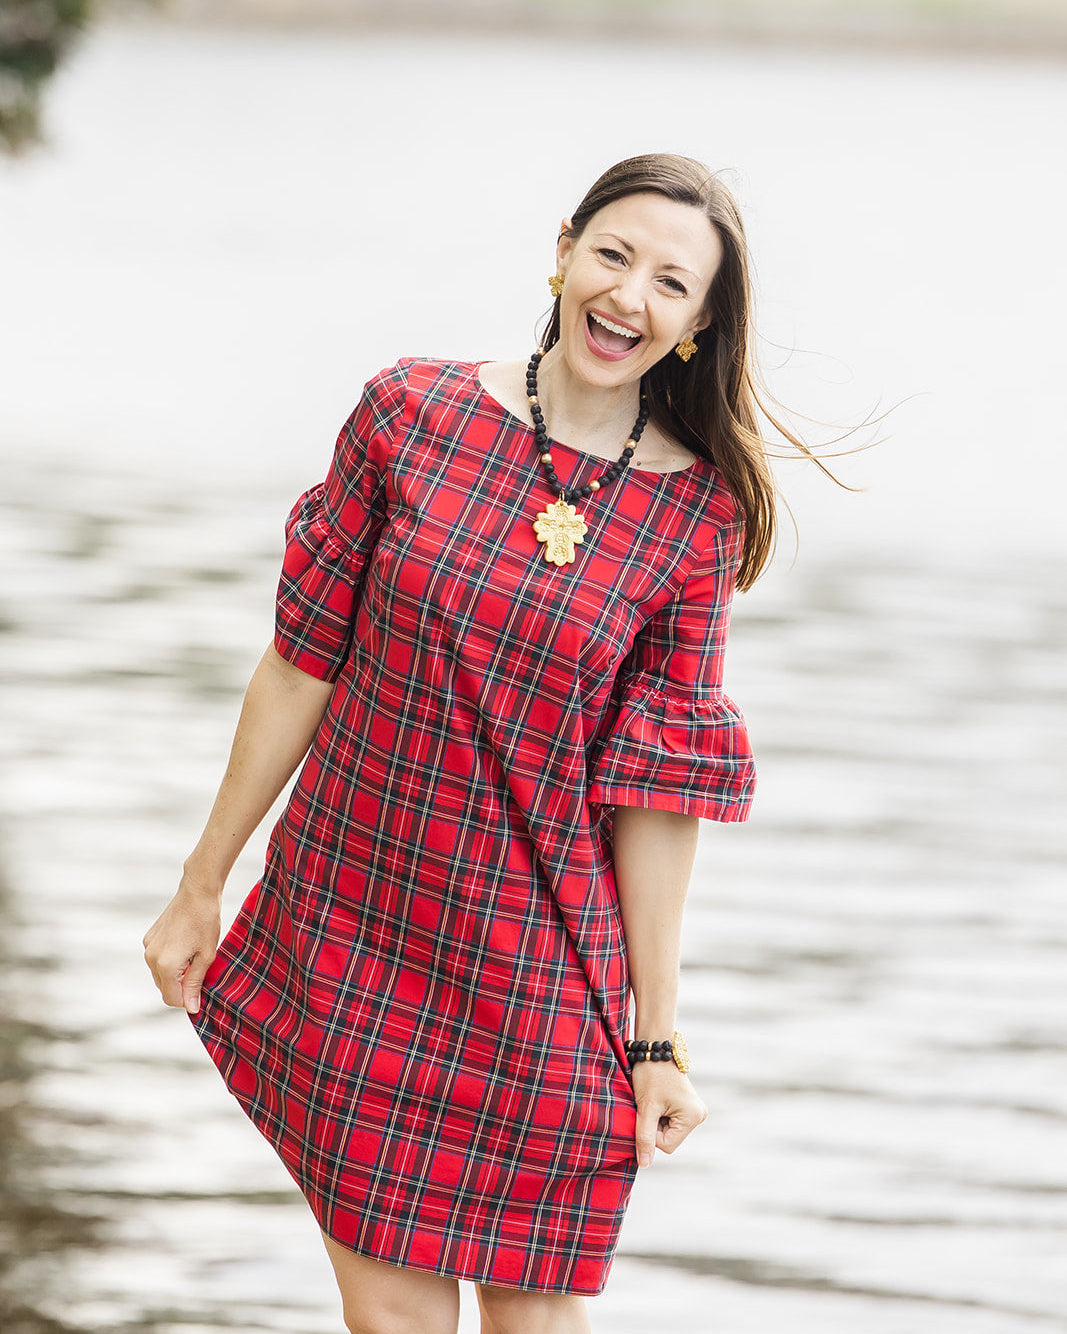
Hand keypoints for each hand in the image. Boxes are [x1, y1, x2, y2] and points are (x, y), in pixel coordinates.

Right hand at [142, 870, 222, 1014]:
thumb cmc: (206, 923)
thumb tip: (191, 1008)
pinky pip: (157, 960)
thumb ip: (195, 984)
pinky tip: (185, 947)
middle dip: (181, 987)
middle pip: (164, 989)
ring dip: (175, 975)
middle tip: (201, 970)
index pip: (172, 999)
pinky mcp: (149, 938)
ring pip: (160, 975)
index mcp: (165, 965)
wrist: (197, 892)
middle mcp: (151, 958)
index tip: (202, 992)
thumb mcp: (206, 956)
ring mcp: (148, 947)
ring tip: (194, 957)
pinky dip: (169, 962)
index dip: (188, 1000)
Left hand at [631, 1061, 707, 1167]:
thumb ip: (644, 1137)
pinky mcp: (687, 1107)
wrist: (654, 1048)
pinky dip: (659, 1114)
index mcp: (693, 1117)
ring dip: (655, 1120)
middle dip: (654, 1126)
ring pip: (667, 1131)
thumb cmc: (651, 1075)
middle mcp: (699, 1116)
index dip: (650, 1133)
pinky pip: (669, 1122)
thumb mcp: (646, 1107)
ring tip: (653, 1099)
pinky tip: (657, 1099)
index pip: (667, 1145)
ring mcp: (694, 1111)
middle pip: (668, 1140)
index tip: (647, 1111)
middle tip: (649, 1103)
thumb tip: (644, 1164)